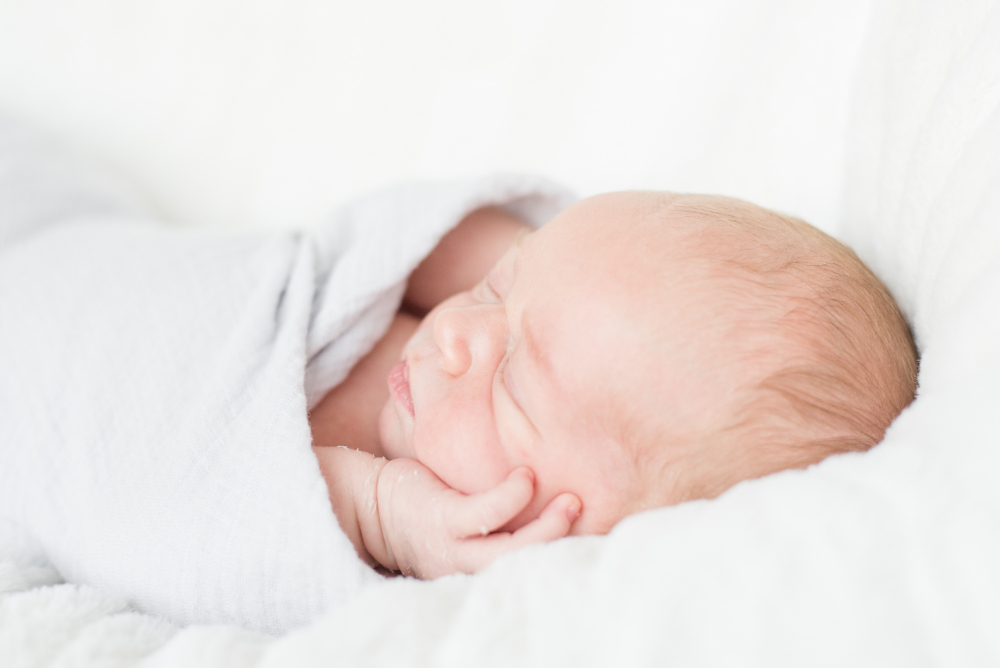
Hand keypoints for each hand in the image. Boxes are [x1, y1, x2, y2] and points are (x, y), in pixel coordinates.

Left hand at [373, 459, 579, 578]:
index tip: (595, 534)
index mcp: (478, 569)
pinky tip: (525, 476)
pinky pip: (485, 514)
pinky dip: (511, 496)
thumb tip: (550, 482)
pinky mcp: (441, 520)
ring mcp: (454, 547)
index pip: (524, 570)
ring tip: (572, 501)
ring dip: (546, 529)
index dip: (559, 557)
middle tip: (587, 511)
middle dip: (560, 543)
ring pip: (510, 550)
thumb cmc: (428, 505)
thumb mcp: (468, 519)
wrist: (370, 500)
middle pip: (524, 565)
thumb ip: (502, 514)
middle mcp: (467, 567)